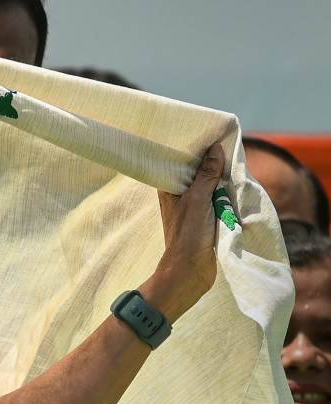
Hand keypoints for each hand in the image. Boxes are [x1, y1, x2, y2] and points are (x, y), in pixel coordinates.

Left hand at [142, 143, 225, 320]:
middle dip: (208, 161)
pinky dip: (224, 192)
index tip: (204, 134)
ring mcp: (193, 207)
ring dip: (219, 177)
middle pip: (195, 172)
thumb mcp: (198, 199)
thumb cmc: (188, 234)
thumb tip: (214, 149)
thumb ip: (206, 175)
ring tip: (230, 157)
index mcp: (169, 189)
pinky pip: (217, 199)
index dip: (190, 149)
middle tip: (223, 142)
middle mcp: (178, 196)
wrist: (190, 270)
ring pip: (208, 185)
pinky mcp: (206, 218)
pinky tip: (234, 181)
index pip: (178, 162)